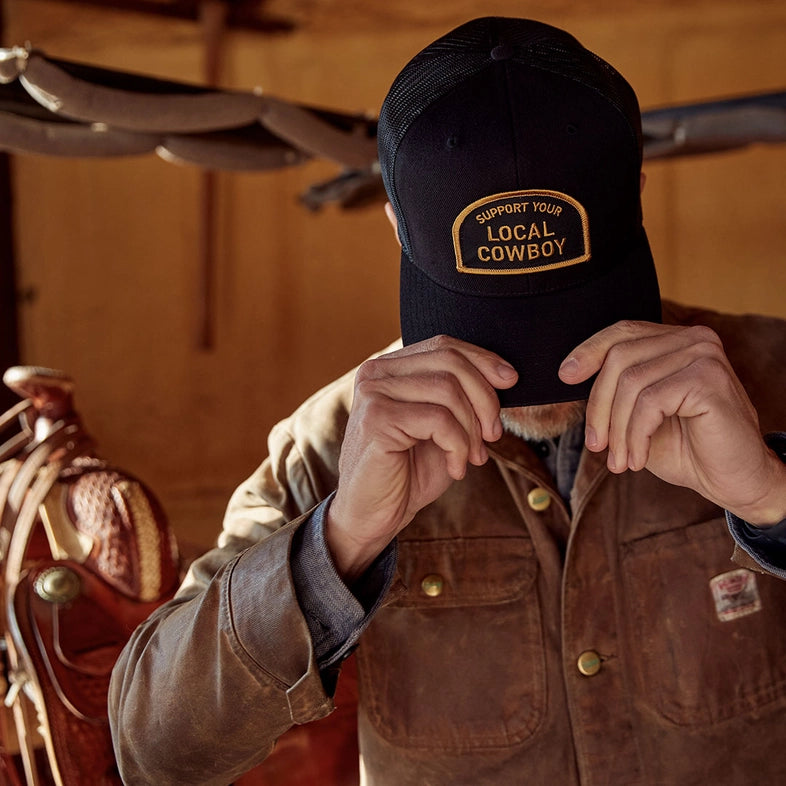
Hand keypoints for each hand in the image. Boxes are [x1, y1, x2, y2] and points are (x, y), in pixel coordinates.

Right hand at [326, 336, 517, 582]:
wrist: (372, 516)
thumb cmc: (408, 473)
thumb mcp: (441, 428)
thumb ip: (460, 397)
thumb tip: (505, 376)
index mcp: (389, 368)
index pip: (444, 346)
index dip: (483, 360)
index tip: (511, 382)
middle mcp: (376, 373)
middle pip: (449, 362)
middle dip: (484, 398)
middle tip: (493, 435)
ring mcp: (373, 395)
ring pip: (448, 390)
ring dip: (472, 429)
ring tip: (472, 457)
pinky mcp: (376, 421)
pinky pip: (439, 420)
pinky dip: (458, 447)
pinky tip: (455, 468)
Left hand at [559, 320, 785, 525]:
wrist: (733, 480)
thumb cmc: (686, 447)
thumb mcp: (637, 414)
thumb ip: (613, 390)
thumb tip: (569, 375)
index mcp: (676, 341)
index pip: (622, 333)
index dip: (588, 351)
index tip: (564, 377)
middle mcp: (693, 339)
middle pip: (619, 358)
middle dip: (598, 406)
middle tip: (596, 446)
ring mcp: (704, 355)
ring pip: (630, 383)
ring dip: (618, 430)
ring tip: (621, 461)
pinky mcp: (709, 379)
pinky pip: (650, 402)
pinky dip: (636, 435)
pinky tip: (639, 459)